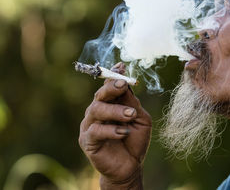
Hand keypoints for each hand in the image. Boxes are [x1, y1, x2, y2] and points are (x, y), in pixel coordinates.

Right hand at [79, 63, 151, 189]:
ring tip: (130, 114)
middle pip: (100, 94)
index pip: (109, 85)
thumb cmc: (134, 140)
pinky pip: (96, 131)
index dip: (114, 74)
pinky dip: (111, 130)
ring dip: (115, 110)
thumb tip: (126, 84)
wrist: (130, 166)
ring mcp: (90, 125)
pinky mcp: (87, 141)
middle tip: (123, 84)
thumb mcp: (140, 118)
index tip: (122, 66)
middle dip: (111, 87)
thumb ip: (133, 103)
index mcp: (111, 103)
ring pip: (96, 109)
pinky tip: (124, 132)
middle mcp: (98, 111)